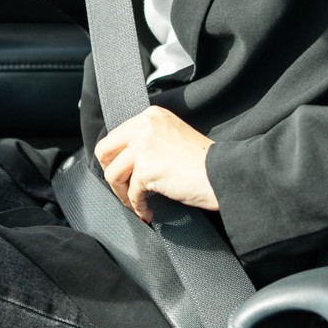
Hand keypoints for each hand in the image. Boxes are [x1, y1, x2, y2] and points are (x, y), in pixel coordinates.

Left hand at [93, 106, 216, 222]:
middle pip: (104, 151)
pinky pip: (131, 194)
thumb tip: (124, 160)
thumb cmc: (204, 161)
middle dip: (111, 174)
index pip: (116, 135)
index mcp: (151, 115)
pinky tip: (148, 212)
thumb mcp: (172, 136)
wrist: (223, 173)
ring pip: (112, 174)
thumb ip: (149, 139)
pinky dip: (138, 207)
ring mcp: (143, 146)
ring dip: (122, 194)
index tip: (124, 175)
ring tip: (137, 204)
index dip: (116, 159)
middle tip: (123, 189)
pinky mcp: (146, 168)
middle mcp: (144, 125)